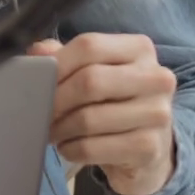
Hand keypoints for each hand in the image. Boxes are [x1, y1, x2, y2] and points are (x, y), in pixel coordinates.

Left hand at [31, 33, 177, 194]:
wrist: (147, 145)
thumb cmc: (113, 101)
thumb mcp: (92, 70)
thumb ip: (64, 56)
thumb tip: (38, 52)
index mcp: (140, 49)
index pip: (90, 46)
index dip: (56, 64)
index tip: (37, 80)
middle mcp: (156, 78)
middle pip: (89, 81)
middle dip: (56, 100)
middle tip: (40, 111)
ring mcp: (157, 114)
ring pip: (89, 118)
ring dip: (60, 128)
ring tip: (53, 131)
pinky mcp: (149, 147)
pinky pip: (92, 147)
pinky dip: (71, 149)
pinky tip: (68, 147)